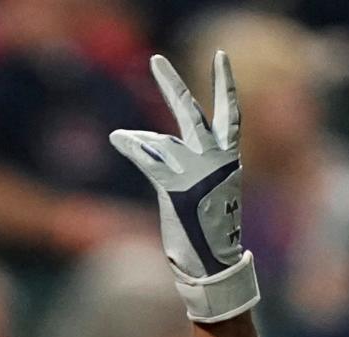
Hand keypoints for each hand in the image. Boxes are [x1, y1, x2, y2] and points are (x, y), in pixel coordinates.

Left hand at [110, 52, 258, 323]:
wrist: (213, 267)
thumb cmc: (211, 238)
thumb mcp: (211, 198)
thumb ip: (199, 172)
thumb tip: (175, 163)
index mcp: (229, 161)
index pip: (231, 114)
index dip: (225, 85)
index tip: (221, 57)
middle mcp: (215, 160)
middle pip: (192, 112)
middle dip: (172, 86)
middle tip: (156, 60)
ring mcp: (195, 172)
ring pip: (162, 140)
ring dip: (139, 139)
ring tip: (123, 138)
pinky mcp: (175, 187)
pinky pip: (149, 160)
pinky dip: (132, 148)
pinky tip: (118, 139)